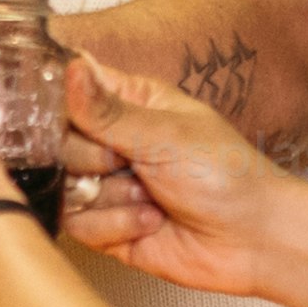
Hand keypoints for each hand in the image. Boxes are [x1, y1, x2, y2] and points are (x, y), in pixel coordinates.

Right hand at [58, 52, 307, 304]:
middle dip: (91, 159)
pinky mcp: (105, 228)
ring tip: (150, 197)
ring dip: (108, 197)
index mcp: (129, 103)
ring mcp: (106, 186)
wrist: (252, 239)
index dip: (59, 103)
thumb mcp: (164, 133)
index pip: (68, 89)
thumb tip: (69, 67)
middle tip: (127, 164)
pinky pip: (77, 226)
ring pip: (63, 186)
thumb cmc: (226, 174)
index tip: (69, 117)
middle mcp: (112, 142)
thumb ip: (106, 110)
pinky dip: (113, 227)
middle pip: (55, 143)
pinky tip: (150, 223)